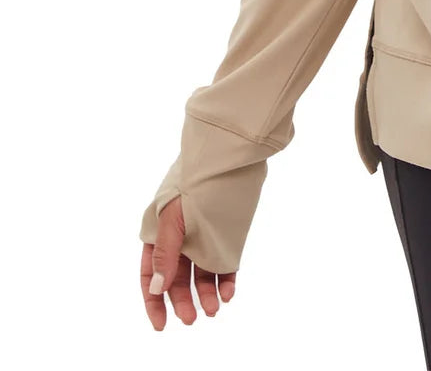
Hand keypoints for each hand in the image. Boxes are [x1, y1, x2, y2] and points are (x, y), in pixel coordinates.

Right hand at [140, 194, 236, 328]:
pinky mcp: (225, 234)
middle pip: (177, 278)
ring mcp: (203, 236)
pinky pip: (223, 261)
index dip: (154, 301)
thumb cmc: (193, 184)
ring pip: (202, 272)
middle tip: (194, 319)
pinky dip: (225, 279)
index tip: (161, 324)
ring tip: (214, 309)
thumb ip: (165, 253)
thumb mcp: (172, 218)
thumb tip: (156, 288)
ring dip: (206, 292)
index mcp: (159, 234)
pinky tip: (228, 293)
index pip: (150, 275)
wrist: (228, 158)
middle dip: (183, 300)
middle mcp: (179, 238)